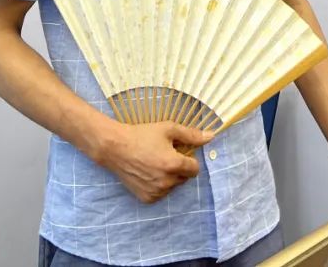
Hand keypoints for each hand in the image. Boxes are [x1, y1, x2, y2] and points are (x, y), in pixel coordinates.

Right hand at [96, 122, 213, 203]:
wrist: (115, 148)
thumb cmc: (142, 135)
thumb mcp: (168, 129)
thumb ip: (191, 135)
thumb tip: (211, 136)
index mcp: (174, 165)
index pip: (195, 169)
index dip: (188, 160)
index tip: (178, 152)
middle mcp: (167, 182)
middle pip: (184, 178)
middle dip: (179, 168)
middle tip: (164, 155)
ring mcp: (156, 192)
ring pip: (173, 186)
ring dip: (169, 177)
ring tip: (153, 163)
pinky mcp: (147, 198)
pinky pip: (160, 193)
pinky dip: (158, 185)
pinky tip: (147, 173)